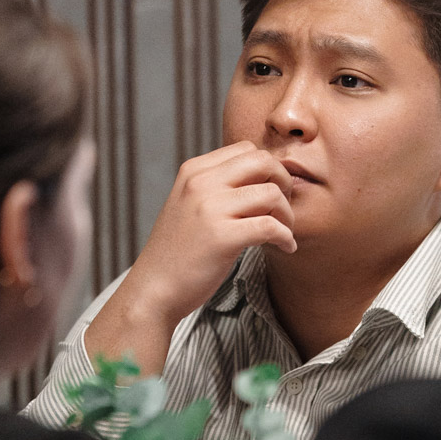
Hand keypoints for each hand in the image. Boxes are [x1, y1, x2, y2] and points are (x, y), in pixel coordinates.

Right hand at [131, 141, 296, 321]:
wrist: (153, 289)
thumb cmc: (178, 252)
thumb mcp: (189, 205)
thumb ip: (217, 187)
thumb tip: (263, 178)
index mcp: (194, 172)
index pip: (247, 150)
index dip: (268, 170)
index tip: (271, 194)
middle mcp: (200, 183)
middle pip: (263, 162)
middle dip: (284, 183)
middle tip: (282, 209)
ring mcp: (210, 209)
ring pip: (272, 193)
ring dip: (287, 215)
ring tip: (284, 233)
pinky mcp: (222, 237)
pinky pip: (271, 226)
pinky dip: (286, 237)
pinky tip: (285, 247)